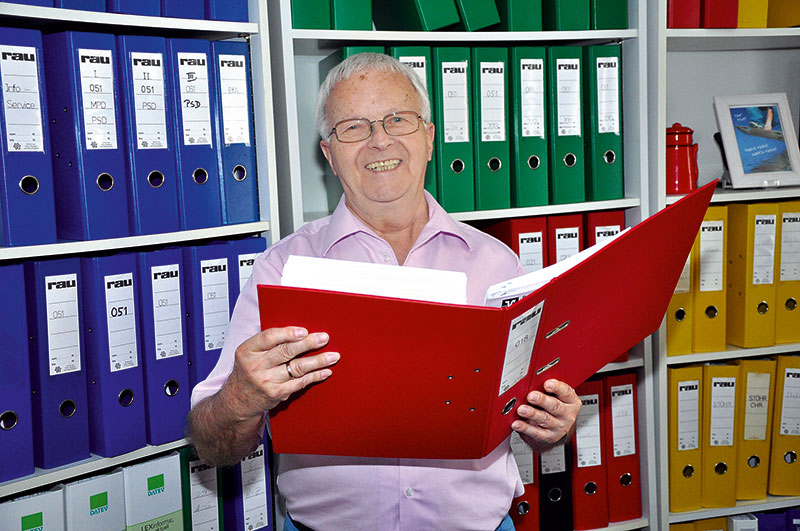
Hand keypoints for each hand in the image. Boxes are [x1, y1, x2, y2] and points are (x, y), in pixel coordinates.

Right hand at [221, 326, 339, 418]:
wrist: (237, 400)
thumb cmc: (248, 371)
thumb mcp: (249, 354)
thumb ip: (268, 343)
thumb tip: (299, 332)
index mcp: (247, 351)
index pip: (268, 338)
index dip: (287, 333)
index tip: (303, 331)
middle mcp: (255, 366)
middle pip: (286, 351)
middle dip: (308, 344)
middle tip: (324, 338)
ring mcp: (266, 381)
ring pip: (297, 368)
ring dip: (318, 361)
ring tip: (333, 356)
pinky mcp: (277, 394)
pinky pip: (300, 382)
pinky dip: (315, 376)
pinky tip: (325, 371)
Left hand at [511, 379, 580, 451]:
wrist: (558, 431)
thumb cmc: (555, 407)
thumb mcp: (556, 397)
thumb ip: (547, 390)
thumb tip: (531, 382)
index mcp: (571, 402)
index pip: (566, 392)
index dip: (557, 388)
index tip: (547, 384)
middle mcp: (567, 415)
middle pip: (555, 406)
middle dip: (542, 400)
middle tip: (531, 396)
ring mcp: (558, 427)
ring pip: (545, 419)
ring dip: (532, 414)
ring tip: (521, 410)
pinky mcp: (548, 437)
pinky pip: (536, 432)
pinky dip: (525, 428)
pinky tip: (517, 424)